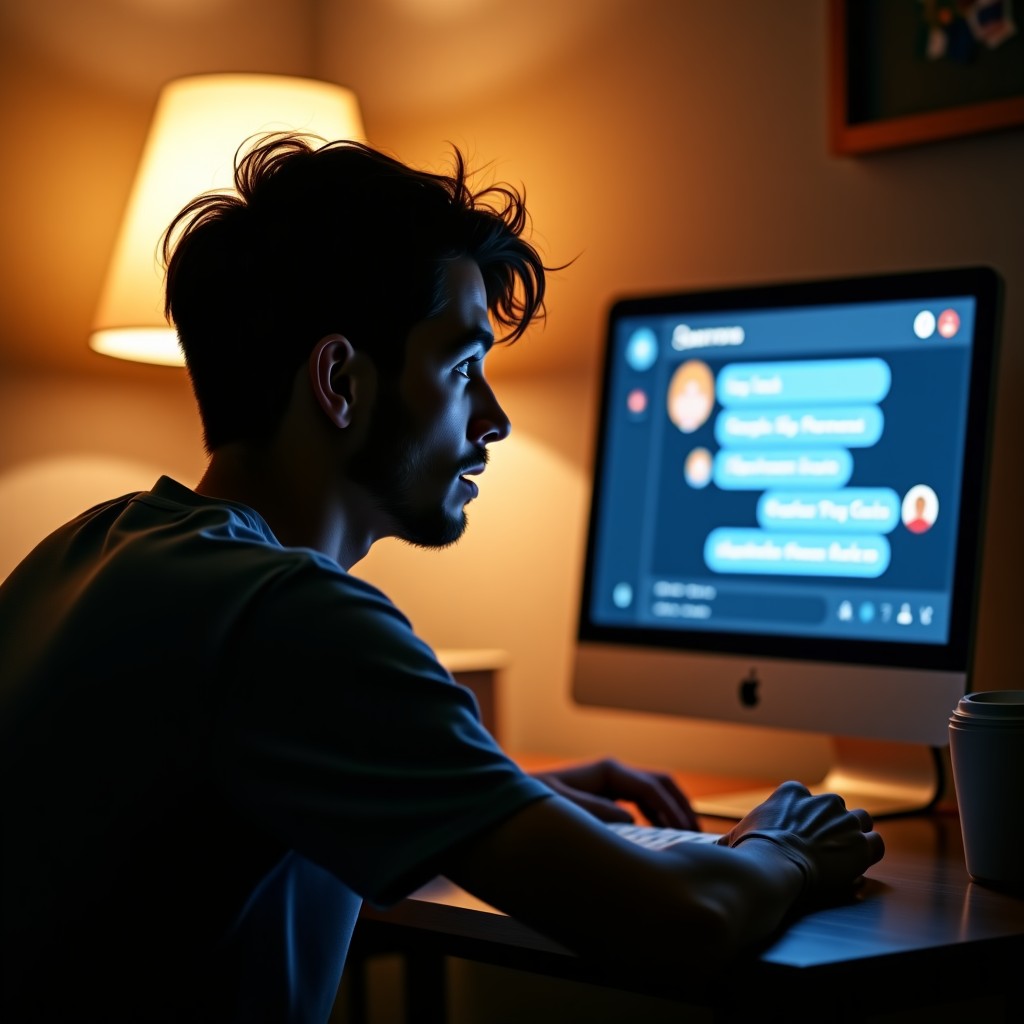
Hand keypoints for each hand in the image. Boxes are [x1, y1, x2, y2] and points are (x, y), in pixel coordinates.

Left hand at [529, 757, 699, 830]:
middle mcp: (614, 772)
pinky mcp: (608, 794)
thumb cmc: (536, 800)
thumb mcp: (564, 806)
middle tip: (697, 834)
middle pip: (661, 783)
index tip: (685, 833)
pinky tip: (661, 835)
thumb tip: (630, 818)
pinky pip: (642, 802)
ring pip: (655, 792)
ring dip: (672, 810)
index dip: (672, 810)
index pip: (652, 788)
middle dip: (681, 806)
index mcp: (609, 771)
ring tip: (686, 837)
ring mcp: (612, 782)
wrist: (515, 797)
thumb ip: (596, 811)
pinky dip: (657, 815)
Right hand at [723, 780, 884, 901]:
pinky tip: (859, 864)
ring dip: (855, 835)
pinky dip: (870, 853)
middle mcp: (821, 801)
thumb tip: (718, 849)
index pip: (805, 796)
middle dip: (832, 823)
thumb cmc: (751, 852)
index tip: (799, 832)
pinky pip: (876, 843)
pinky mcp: (861, 846)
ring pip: (861, 820)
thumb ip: (735, 836)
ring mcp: (844, 822)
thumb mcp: (737, 835)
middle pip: (836, 806)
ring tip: (845, 854)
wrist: (771, 867)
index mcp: (791, 792)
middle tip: (824, 845)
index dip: (804, 815)